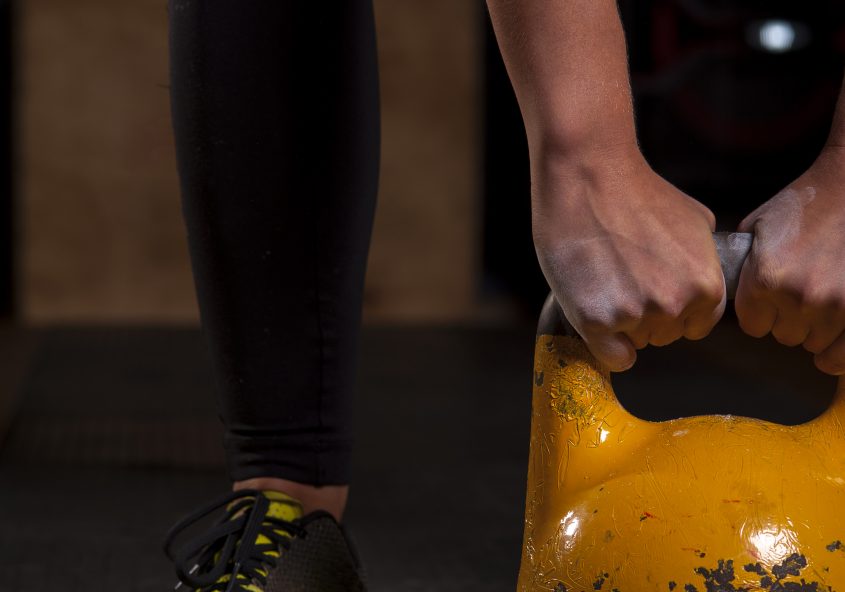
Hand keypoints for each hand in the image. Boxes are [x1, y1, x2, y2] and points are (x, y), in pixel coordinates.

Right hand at [533, 146, 725, 371]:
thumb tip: (700, 276)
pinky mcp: (596, 321)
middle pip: (664, 335)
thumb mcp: (693, 220)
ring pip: (635, 343)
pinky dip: (604, 344)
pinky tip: (595, 315)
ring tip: (603, 281)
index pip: (696, 325)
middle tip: (621, 279)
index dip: (673, 310)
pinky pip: (611, 356)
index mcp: (707, 286)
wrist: (588, 176)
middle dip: (646, 316)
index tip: (651, 291)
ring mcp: (635, 315)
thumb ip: (703, 259)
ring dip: (621, 324)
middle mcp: (675, 306)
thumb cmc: (636, 192)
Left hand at [736, 146, 844, 374]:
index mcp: (763, 279)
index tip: (769, 300)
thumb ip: (742, 266)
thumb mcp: (756, 228)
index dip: (760, 312)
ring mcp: (834, 306)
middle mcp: (797, 297)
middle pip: (784, 336)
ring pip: (813, 343)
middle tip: (800, 292)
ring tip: (821, 296)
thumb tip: (719, 292)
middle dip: (788, 318)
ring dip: (815, 328)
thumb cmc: (804, 205)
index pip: (752, 325)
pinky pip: (841, 357)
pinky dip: (835, 353)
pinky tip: (833, 338)